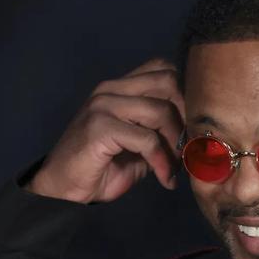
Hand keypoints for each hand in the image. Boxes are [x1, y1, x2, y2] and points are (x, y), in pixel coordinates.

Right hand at [25, 59, 184, 203]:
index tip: (193, 126)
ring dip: (176, 143)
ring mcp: (104, 105)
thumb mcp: (140, 146)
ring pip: (160, 110)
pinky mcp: (100, 127)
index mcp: (121, 87)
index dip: (186, 93)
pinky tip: (166, 178)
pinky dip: (162, 161)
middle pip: (168, 80)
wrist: (63, 190)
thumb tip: (195, 133)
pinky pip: (147, 139)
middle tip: (190, 144)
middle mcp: (112, 89)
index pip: (164, 68)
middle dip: (187, 113)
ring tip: (178, 166)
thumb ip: (161, 131)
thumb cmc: (102, 168)